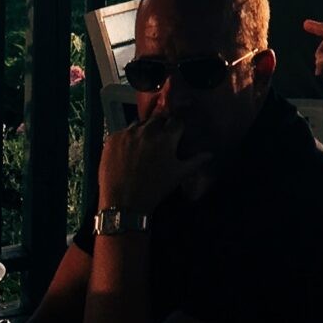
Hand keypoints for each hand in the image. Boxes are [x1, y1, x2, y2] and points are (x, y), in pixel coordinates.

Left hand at [96, 108, 210, 216]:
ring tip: (143, 144)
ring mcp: (128, 133)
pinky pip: (123, 132)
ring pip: (139, 123)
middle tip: (159, 140)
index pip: (176, 121)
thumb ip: (195, 161)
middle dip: (160, 127)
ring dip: (143, 130)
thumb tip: (210, 154)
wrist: (124, 202)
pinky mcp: (113, 138)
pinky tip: (128, 150)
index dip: (176, 127)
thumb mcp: (178, 175)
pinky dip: (127, 138)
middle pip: (157, 119)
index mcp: (166, 137)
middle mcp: (147, 130)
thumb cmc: (155, 188)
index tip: (175, 134)